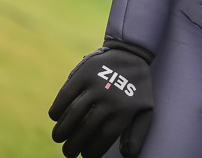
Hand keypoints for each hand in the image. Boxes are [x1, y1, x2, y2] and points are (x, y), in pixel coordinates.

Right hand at [49, 41, 153, 157]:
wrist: (132, 54)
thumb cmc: (137, 88)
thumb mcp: (145, 109)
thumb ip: (137, 132)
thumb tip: (127, 154)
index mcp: (126, 110)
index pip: (104, 138)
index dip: (92, 151)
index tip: (85, 156)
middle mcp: (110, 98)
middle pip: (86, 128)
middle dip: (73, 146)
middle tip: (68, 153)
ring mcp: (96, 84)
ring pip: (73, 114)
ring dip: (62, 130)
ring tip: (58, 138)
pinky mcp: (84, 73)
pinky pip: (66, 95)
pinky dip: (57, 109)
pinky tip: (55, 118)